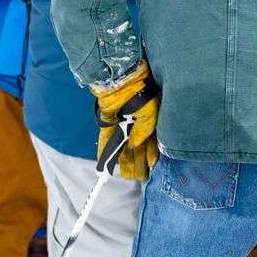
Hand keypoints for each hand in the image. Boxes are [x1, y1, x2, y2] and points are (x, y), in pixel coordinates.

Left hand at [94, 62, 160, 178]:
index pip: (152, 146)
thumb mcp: (150, 114)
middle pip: (137, 150)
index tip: (149, 169)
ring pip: (122, 148)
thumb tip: (135, 146)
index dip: (151, 158)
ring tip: (125, 175)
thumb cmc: (141, 93)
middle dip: (138, 163)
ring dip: (123, 161)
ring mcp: (122, 125)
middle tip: (138, 177)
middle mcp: (135, 126)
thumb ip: (144, 132)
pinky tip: (104, 164)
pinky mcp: (108, 123)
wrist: (122, 79)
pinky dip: (105, 152)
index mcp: (150, 124)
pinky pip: (106, 140)